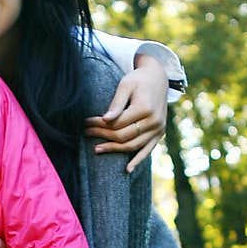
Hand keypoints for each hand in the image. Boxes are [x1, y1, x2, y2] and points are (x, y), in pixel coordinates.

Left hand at [84, 55, 168, 171]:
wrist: (158, 78)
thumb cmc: (138, 80)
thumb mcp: (125, 85)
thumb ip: (116, 103)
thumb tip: (105, 120)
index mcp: (145, 108)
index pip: (117, 123)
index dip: (100, 125)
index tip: (86, 122)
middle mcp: (154, 121)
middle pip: (123, 136)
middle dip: (103, 136)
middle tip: (87, 133)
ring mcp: (158, 129)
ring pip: (133, 146)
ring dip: (114, 149)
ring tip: (96, 149)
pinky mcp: (159, 134)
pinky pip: (147, 150)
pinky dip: (138, 160)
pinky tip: (127, 169)